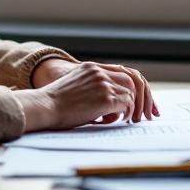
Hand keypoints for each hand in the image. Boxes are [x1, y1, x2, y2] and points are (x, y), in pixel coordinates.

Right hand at [14, 62, 152, 131]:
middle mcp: (99, 72)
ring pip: (131, 93)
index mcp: (91, 68)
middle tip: (146, 114)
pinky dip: (126, 114)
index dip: (135, 86)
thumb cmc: (54, 104)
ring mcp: (102, 83)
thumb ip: (92, 89)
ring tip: (127, 119)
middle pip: (133, 80)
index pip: (123, 72)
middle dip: (143, 98)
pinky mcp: (104, 98)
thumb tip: (111, 107)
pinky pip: (126, 105)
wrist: (43, 106)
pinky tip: (118, 120)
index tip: (142, 100)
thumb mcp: (74, 88)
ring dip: (132, 108)